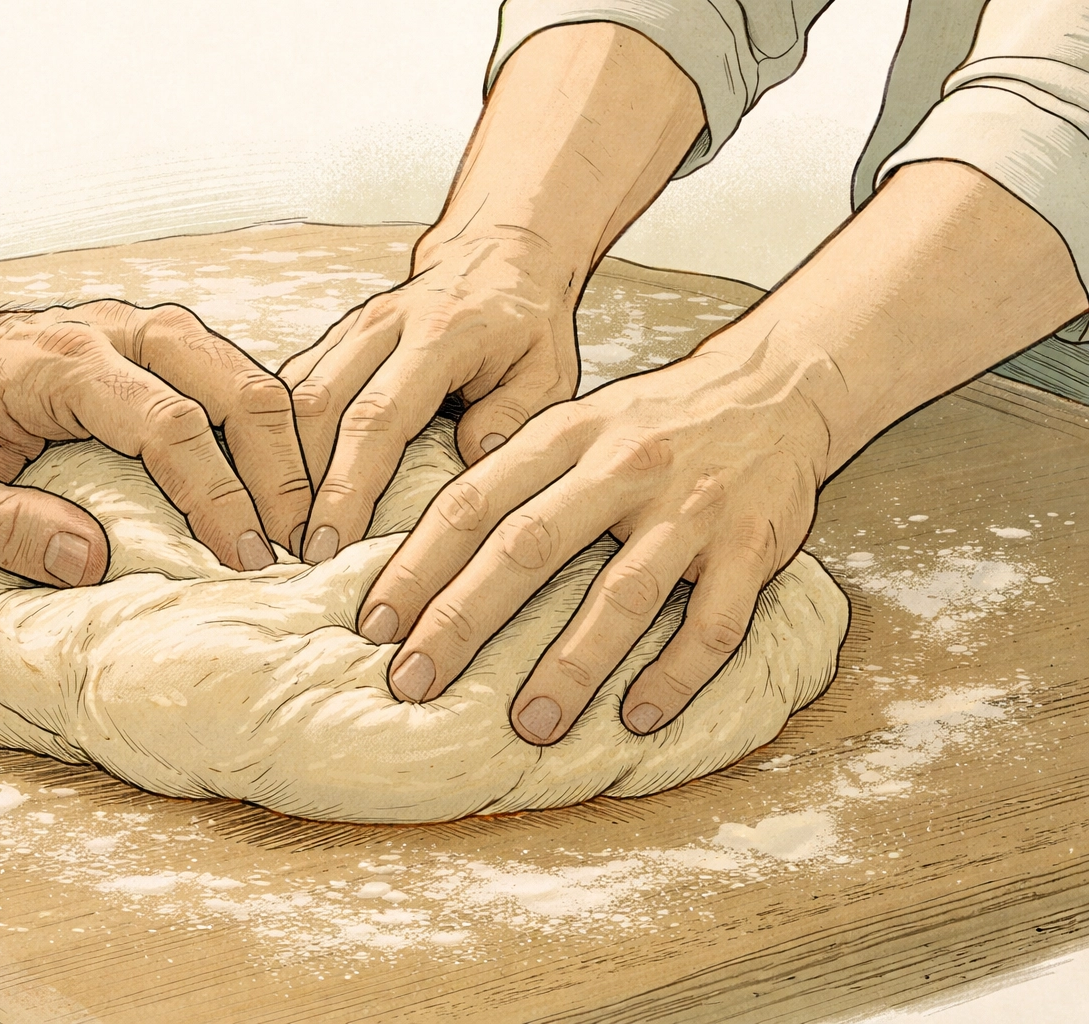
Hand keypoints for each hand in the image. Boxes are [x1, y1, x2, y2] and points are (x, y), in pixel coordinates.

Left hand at [0, 300, 310, 585]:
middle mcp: (112, 334)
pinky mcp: (150, 346)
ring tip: (305, 523)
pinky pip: (229, 375)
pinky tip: (283, 480)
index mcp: (58, 365)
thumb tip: (88, 562)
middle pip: (231, 385)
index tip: (246, 560)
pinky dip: (268, 426)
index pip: (168, 425)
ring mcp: (136, 332)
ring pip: (243, 372)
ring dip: (286, 446)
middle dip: (278, 470)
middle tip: (301, 550)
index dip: (217, 495)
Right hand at [279, 233, 579, 560]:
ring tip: (280, 529)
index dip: (347, 485)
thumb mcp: (550, 373)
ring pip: (293, 396)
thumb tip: (470, 459)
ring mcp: (352, 328)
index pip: (378, 418)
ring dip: (280, 464)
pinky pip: (291, 387)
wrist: (500, 259)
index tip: (329, 542)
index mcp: (439, 335)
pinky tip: (276, 486)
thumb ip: (514, 417)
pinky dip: (277, 438)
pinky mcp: (335, 339)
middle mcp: (384, 325)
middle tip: (295, 552)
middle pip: (318, 408)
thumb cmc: (528, 328)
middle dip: (298, 484)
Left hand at [356, 351, 827, 743]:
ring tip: (526, 725)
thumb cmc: (653, 423)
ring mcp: (691, 507)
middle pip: (528, 548)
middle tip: (414, 681)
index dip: (418, 565)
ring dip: (570, 666)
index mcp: (567, 434)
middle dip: (463, 621)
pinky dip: (675, 676)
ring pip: (622, 595)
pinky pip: (714, 623)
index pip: (473, 501)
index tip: (375, 624)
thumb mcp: (576, 424)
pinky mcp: (753, 544)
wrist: (776, 388)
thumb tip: (423, 554)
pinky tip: (637, 717)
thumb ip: (511, 476)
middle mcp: (623, 466)